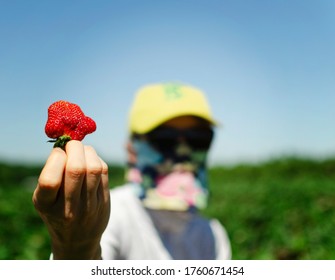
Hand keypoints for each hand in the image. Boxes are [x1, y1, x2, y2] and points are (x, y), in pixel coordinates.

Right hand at [32, 140, 109, 258]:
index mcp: (46, 205)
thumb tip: (65, 144)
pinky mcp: (104, 200)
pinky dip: (97, 159)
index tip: (58, 152)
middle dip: (75, 148)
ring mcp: (89, 205)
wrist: (78, 238)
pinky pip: (104, 171)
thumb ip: (50, 173)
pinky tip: (91, 160)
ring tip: (82, 151)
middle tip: (72, 145)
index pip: (50, 180)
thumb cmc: (56, 210)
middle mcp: (68, 207)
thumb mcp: (44, 198)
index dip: (55, 158)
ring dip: (88, 151)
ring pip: (94, 167)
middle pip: (76, 169)